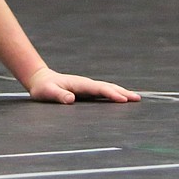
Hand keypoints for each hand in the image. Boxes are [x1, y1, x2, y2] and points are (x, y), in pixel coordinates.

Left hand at [26, 66, 140, 103]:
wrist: (40, 79)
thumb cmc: (43, 87)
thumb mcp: (47, 92)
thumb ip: (58, 95)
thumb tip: (70, 99)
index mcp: (79, 84)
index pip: (98, 88)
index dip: (111, 94)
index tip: (123, 99)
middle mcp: (86, 84)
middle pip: (107, 87)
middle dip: (122, 92)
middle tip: (137, 99)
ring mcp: (87, 87)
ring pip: (107, 88)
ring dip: (121, 92)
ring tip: (135, 98)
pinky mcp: (87, 91)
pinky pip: (103, 92)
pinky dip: (114, 94)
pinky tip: (121, 99)